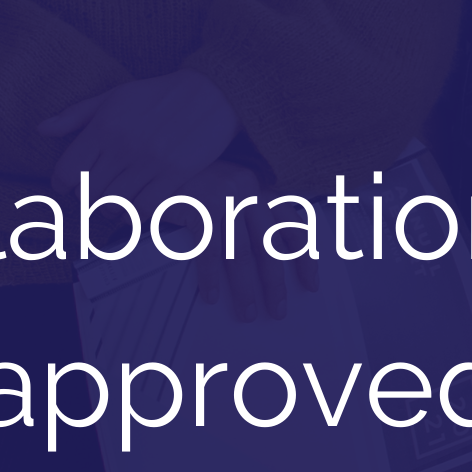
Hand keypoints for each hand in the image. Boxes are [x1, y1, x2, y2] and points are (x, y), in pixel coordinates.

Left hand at [43, 72, 243, 191]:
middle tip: (91, 195)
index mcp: (105, 127)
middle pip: (90, 192)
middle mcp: (124, 146)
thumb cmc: (159, 94)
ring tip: (111, 204)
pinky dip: (134, 214)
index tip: (66, 185)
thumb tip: (42, 130)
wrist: (211, 93)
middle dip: (86, 198)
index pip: (68, 170)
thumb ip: (76, 114)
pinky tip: (133, 208)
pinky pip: (146, 207)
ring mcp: (151, 162)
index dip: (62, 183)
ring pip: (115, 204)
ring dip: (109, 210)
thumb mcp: (114, 96)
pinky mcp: (175, 173)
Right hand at [147, 161, 291, 316]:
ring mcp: (223, 200)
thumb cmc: (194, 181)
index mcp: (259, 189)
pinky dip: (211, 276)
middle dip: (275, 283)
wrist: (160, 160)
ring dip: (246, 288)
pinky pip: (209, 250)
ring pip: (241, 253)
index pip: (292, 226)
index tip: (311, 282)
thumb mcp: (229, 192)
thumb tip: (270, 255)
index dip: (305, 257)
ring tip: (248, 311)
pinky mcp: (199, 208)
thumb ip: (250, 215)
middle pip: (269, 246)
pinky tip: (213, 294)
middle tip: (279, 308)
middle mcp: (246, 193)